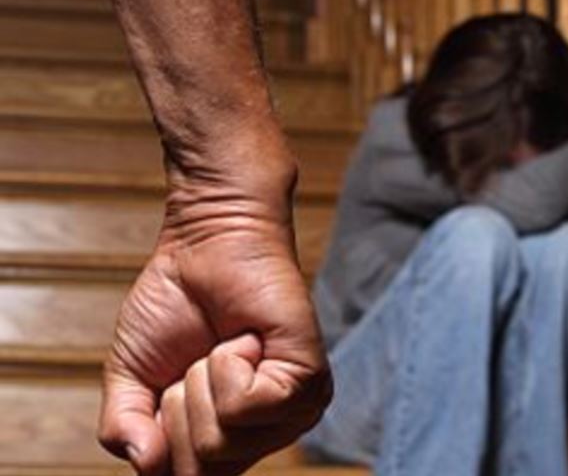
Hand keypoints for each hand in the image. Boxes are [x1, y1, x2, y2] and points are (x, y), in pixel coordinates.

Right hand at [98, 164, 332, 475]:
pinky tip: (246, 340)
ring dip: (202, 382)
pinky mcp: (308, 382)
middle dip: (177, 410)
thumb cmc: (175, 307)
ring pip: (221, 442)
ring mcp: (292, 413)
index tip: (168, 391)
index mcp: (229, 441)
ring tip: (225, 347)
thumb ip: (124, 429)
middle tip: (197, 361)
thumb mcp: (130, 379)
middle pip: (200, 469)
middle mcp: (265, 436)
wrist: (204, 248)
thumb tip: (144, 461)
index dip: (159, 442)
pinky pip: (247, 406)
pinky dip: (228, 365)